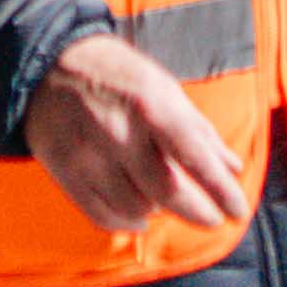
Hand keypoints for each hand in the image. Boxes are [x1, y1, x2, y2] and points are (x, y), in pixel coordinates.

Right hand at [23, 24, 250, 245]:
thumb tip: (233, 168)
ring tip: (166, 202)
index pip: (194, 158)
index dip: (221, 190)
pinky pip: (101, 215)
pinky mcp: (65, 172)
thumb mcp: (164, 88)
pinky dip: (126, 223)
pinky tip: (139, 217)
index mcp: (150, 105)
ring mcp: (88, 156)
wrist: (48, 64)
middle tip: (212, 218)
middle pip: (167, 193)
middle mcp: (119, 133)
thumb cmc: (119, 76)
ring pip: (135, 208)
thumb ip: (198, 130)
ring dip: (159, 211)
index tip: (238, 212)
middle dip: (198, 212)